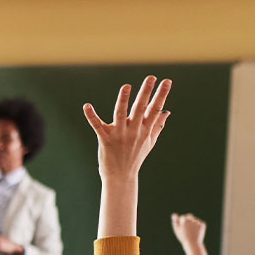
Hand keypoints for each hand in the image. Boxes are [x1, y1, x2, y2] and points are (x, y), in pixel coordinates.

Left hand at [84, 76, 170, 237]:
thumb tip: (166, 112)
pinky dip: (91, 116)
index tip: (167, 81)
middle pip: (140, 109)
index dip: (161, 95)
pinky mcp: (105, 139)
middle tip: (151, 77)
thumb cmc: (135, 157)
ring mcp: (119, 135)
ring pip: (121, 115)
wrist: (121, 176)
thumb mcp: (149, 142)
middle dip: (146, 93)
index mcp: (144, 130)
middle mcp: (133, 131)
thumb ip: (157, 126)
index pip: (155, 109)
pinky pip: (97, 125)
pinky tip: (87, 105)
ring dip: (123, 100)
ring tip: (126, 87)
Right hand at [171, 212, 205, 249]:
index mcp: (184, 219)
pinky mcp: (202, 224)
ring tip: (192, 232)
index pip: (182, 217)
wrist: (193, 244)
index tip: (183, 229)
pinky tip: (196, 232)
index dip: (182, 223)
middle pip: (189, 216)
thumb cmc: (183, 237)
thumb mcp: (177, 230)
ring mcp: (197, 221)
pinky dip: (198, 227)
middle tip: (188, 229)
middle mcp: (191, 219)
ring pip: (195, 220)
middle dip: (188, 220)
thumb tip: (174, 214)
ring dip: (194, 224)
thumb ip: (175, 221)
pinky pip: (200, 223)